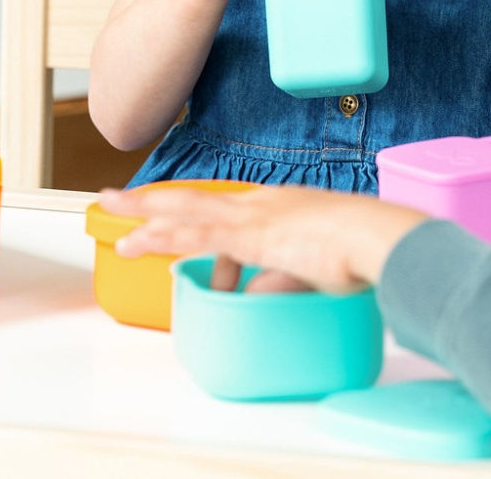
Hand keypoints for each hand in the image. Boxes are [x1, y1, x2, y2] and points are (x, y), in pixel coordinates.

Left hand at [97, 183, 428, 292]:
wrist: (379, 236)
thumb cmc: (364, 252)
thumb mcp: (318, 269)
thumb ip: (284, 280)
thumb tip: (258, 295)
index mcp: (282, 207)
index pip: (230, 216)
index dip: (200, 227)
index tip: (194, 254)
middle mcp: (263, 204)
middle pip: (196, 198)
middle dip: (155, 198)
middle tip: (118, 195)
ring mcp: (256, 216)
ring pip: (187, 210)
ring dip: (145, 211)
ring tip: (111, 209)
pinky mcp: (252, 234)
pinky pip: (198, 234)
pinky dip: (164, 236)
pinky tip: (138, 239)